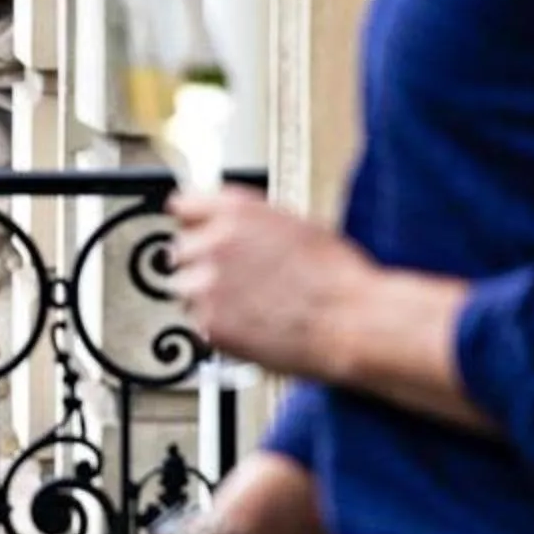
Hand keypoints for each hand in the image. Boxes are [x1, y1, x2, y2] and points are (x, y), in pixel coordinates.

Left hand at [162, 187, 377, 380]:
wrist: (352, 320)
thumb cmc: (337, 276)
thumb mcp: (293, 224)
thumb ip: (250, 222)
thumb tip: (230, 225)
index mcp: (235, 210)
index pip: (183, 206)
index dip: (193, 223)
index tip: (195, 231)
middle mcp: (214, 242)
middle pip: (181, 250)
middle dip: (202, 264)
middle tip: (235, 280)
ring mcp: (207, 283)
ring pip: (185, 289)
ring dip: (206, 297)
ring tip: (247, 306)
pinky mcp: (209, 322)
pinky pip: (198, 322)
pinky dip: (217, 327)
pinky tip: (251, 325)